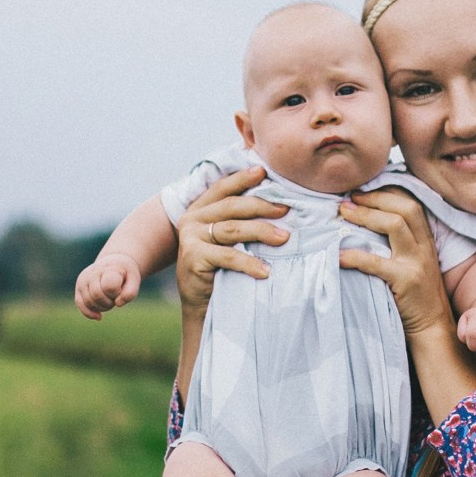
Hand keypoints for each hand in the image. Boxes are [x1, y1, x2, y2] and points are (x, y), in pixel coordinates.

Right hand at [74, 254, 140, 319]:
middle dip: (109, 302)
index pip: (108, 286)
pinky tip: (99, 317)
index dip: (116, 292)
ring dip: (102, 308)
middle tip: (116, 297)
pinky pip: (80, 304)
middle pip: (97, 295)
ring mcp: (83, 280)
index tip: (121, 287)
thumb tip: (118, 304)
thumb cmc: (125, 273)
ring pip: (89, 302)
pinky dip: (89, 313)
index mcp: (107, 268)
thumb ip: (130, 292)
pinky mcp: (79, 288)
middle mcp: (92, 272)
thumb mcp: (135, 279)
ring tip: (110, 300)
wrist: (114, 264)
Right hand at [175, 167, 289, 317]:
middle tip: (285, 210)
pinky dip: (249, 263)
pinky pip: (227, 256)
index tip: (263, 171)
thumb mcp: (228, 241)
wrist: (203, 305)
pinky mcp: (193, 257)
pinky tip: (266, 270)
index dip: (242, 179)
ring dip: (261, 231)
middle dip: (261, 206)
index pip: (222, 189)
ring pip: (232, 228)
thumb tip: (278, 205)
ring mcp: (190, 238)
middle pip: (231, 206)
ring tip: (283, 238)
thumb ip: (240, 221)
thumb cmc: (222, 269)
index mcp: (200, 209)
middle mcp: (192, 219)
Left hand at [335, 189, 455, 339]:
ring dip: (366, 215)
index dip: (386, 192)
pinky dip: (355, 256)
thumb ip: (397, 242)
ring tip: (344, 214)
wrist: (432, 325)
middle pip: (405, 207)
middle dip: (375, 198)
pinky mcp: (407, 281)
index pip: (410, 202)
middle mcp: (424, 246)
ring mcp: (417, 263)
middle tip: (348, 198)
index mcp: (425, 239)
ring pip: (395, 225)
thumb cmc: (414, 294)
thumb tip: (361, 222)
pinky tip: (339, 255)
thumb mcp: (412, 262)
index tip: (361, 190)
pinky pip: (377, 263)